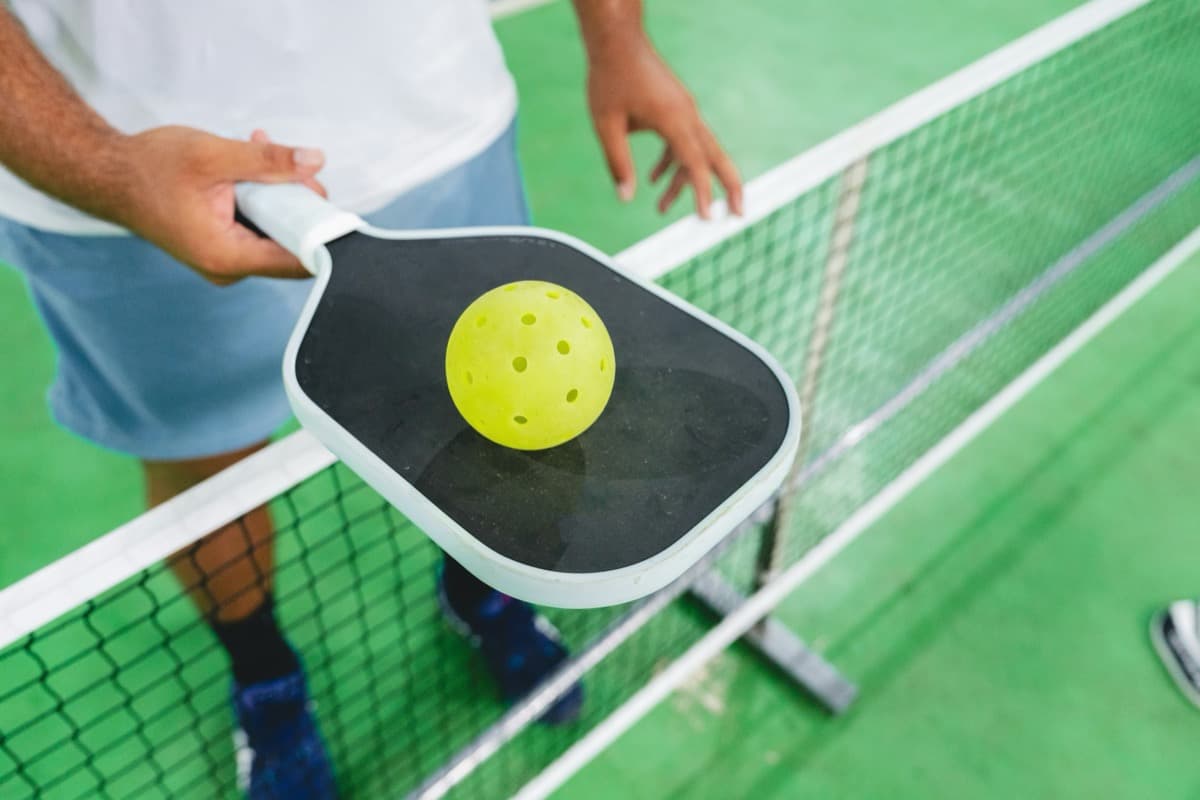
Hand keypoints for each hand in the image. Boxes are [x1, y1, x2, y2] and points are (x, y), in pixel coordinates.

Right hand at [109, 126, 326, 284]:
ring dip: (277, 194)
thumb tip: (315, 161)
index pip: (298, 258)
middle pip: (290, 244)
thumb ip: (267, 161)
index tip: (328, 201)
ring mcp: (226, 260)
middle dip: (297, 203)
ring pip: (275, 231)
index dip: (320, 230)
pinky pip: (258, 226)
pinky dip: (261, 197)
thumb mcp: (213, 155)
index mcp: (227, 256)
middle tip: (292, 168)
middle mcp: (229, 268)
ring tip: (262, 154)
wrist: (109, 175)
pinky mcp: (223, 247)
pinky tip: (250, 167)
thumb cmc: (149, 168)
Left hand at [586, 36, 741, 218]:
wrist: (616, 39)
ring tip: (662, 209)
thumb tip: (625, 197)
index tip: (707, 218)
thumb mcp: (606, 124)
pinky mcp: (676, 107)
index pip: (695, 163)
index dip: (703, 193)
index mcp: (674, 119)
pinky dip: (672, 162)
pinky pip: (682, 141)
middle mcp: (687, 114)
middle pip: (716, 156)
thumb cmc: (610, 77)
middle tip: (738, 214)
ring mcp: (684, 110)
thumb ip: (618, 163)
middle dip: (728, 186)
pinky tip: (653, 178)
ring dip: (683, 181)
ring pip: (696, 152)